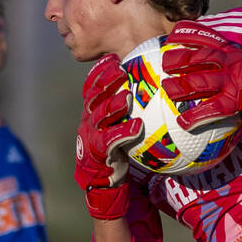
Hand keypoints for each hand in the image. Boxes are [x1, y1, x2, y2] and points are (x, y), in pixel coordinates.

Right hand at [75, 54, 142, 219]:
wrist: (106, 182)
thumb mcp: (120, 127)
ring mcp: (91, 137)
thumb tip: (153, 89)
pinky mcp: (98, 153)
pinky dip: (123, 132)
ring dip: (113, 104)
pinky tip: (137, 126)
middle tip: (120, 69)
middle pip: (93, 97)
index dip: (100, 72)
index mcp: (91, 113)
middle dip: (104, 81)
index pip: (91, 88)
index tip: (113, 59)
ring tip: (127, 96)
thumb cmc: (118, 152)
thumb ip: (129, 111)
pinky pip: (110, 140)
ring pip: (99, 117)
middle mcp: (88, 122)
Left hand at [162, 21, 241, 135]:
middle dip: (179, 58)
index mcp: (236, 52)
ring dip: (181, 86)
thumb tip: (224, 70)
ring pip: (201, 81)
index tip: (173, 33)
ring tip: (166, 89)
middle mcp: (233, 62)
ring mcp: (234, 80)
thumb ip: (238, 63)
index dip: (190, 33)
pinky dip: (196, 116)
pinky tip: (183, 123)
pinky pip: (212, 109)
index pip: (210, 37)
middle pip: (199, 58)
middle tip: (163, 61)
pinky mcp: (238, 100)